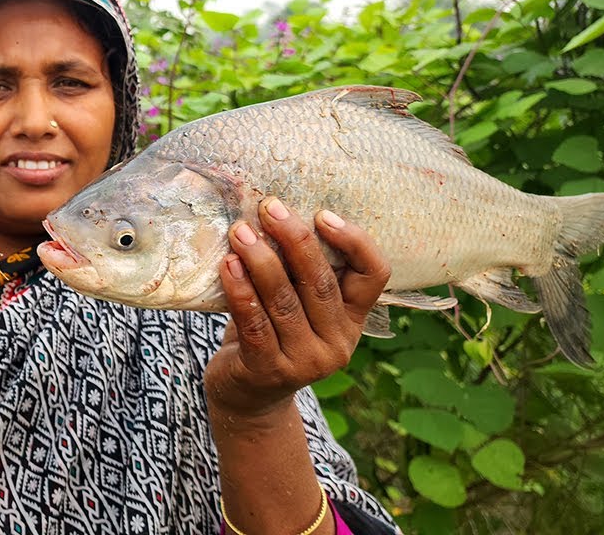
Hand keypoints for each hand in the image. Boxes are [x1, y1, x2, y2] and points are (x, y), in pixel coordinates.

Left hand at [203, 197, 389, 419]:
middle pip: (321, 282)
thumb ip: (296, 270)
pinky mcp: (269, 371)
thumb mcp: (296, 302)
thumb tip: (274, 210)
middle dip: (294, 240)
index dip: (355, 242)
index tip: (322, 214)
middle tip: (268, 208)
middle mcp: (339, 341)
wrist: (247, 396)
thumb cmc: (271, 332)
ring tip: (240, 231)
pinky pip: (255, 324)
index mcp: (353, 318)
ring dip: (260, 260)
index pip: (376, 275)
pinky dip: (240, 291)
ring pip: (285, 300)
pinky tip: (228, 265)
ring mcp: (306, 361)